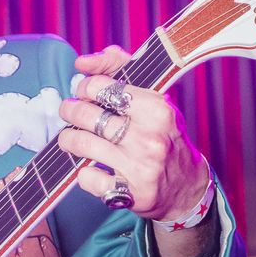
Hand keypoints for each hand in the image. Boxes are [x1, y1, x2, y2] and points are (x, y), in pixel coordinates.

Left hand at [56, 46, 209, 222]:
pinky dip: (83, 172)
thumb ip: (120, 70)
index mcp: (158, 109)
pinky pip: (88, 178)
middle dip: (69, 111)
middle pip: (86, 115)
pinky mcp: (132, 194)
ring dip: (68, 140)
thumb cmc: (164, 136)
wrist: (187, 186)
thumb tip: (82, 62)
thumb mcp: (153, 99)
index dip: (84, 87)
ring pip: (82, 145)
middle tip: (69, 112)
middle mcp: (150, 138)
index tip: (83, 92)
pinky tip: (92, 167)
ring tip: (70, 138)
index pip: (100, 87)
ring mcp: (141, 167)